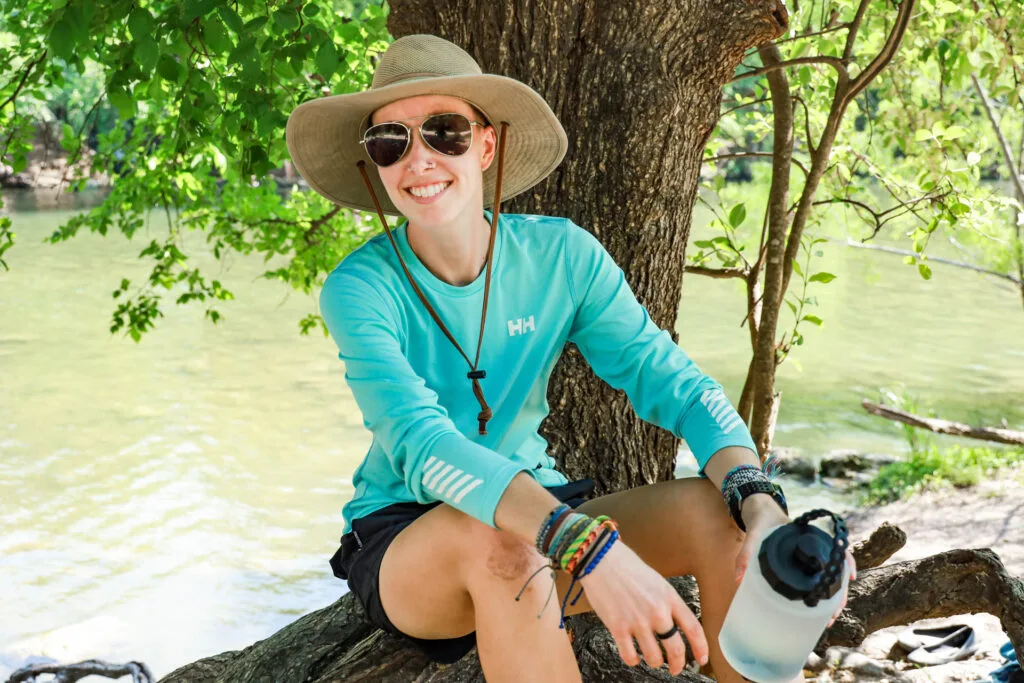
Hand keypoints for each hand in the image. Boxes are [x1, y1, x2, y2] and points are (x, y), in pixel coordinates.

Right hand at [580, 540, 708, 675]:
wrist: (601, 559)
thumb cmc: (627, 567)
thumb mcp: (657, 581)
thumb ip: (667, 603)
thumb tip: (672, 624)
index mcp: (670, 598)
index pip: (694, 629)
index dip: (701, 648)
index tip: (702, 659)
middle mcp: (657, 612)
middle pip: (676, 649)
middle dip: (678, 664)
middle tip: (675, 668)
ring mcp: (638, 621)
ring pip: (654, 657)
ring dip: (655, 662)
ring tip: (652, 658)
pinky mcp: (618, 628)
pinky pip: (630, 656)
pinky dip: (633, 660)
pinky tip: (632, 655)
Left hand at [733, 495, 856, 627]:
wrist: (758, 508)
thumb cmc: (760, 518)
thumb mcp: (753, 532)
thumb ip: (745, 553)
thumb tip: (739, 579)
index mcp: (810, 535)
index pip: (838, 548)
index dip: (846, 563)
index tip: (849, 579)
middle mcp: (816, 544)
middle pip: (837, 568)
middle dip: (839, 593)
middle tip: (831, 616)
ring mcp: (812, 553)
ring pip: (831, 575)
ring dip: (834, 596)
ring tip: (828, 618)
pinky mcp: (804, 560)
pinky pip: (819, 575)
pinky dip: (824, 590)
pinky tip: (823, 606)